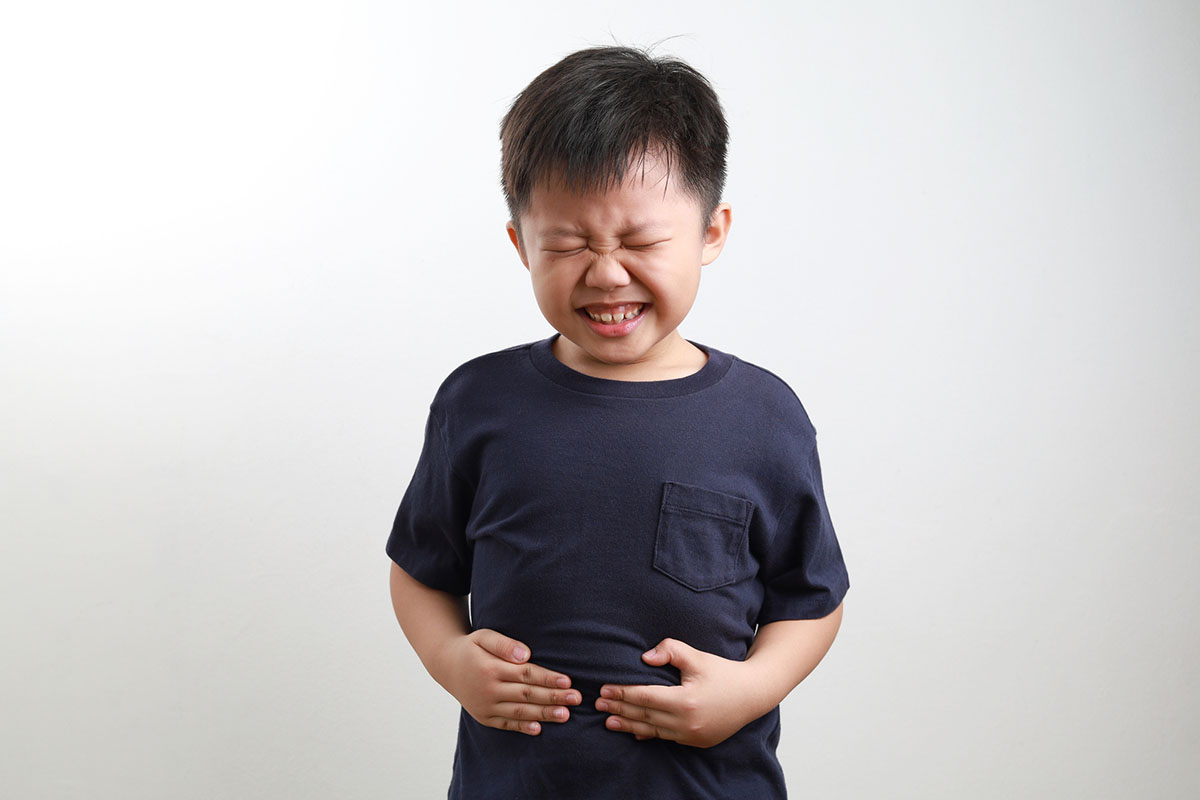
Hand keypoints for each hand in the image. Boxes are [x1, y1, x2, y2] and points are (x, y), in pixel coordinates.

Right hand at [435, 628, 579, 735]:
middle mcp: (488, 690)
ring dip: (544, 714)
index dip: (548, 678)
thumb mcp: (483, 636)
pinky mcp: (484, 717)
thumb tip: (526, 655)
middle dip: (554, 697)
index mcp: (490, 669)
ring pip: (520, 712)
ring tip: (565, 714)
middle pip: (527, 695)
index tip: (568, 681)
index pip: (526, 675)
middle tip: (576, 699)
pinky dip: (522, 728)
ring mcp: (485, 706)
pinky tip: (539, 728)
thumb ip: (504, 644)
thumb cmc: (471, 648)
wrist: (446, 665)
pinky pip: (506, 724)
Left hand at [595, 638, 764, 747]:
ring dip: (629, 725)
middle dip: (620, 709)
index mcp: (686, 701)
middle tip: (598, 704)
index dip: (623, 693)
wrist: (753, 695)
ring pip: (653, 730)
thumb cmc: (724, 673)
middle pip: (645, 715)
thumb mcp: (698, 657)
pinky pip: (667, 738)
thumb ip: (671, 651)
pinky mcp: (696, 741)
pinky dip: (649, 733)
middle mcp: (687, 723)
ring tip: (608, 721)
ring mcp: (692, 736)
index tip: (604, 689)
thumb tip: (645, 657)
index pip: (645, 697)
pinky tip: (634, 732)